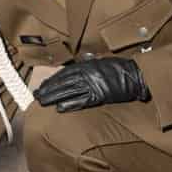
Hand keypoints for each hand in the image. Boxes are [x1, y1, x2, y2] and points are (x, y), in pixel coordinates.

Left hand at [31, 57, 150, 112]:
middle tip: (37, 96)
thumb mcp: (99, 63)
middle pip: (62, 82)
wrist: (134, 75)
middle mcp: (86, 74)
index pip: (64, 73)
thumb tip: (74, 73)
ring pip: (68, 91)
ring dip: (54, 97)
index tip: (42, 86)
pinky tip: (60, 108)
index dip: (52, 80)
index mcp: (86, 65)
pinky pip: (81, 100)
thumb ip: (86, 68)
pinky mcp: (98, 95)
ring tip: (43, 102)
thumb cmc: (118, 69)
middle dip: (48, 89)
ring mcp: (92, 84)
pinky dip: (70, 104)